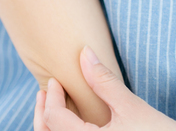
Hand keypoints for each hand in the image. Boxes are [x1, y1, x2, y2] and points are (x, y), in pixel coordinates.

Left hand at [33, 47, 175, 130]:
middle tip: (45, 92)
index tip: (56, 80)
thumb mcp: (132, 107)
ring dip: (51, 126)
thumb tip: (84, 52)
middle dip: (43, 114)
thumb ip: (104, 81)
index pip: (54, 120)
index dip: (51, 96)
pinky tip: (73, 123)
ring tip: (55, 106)